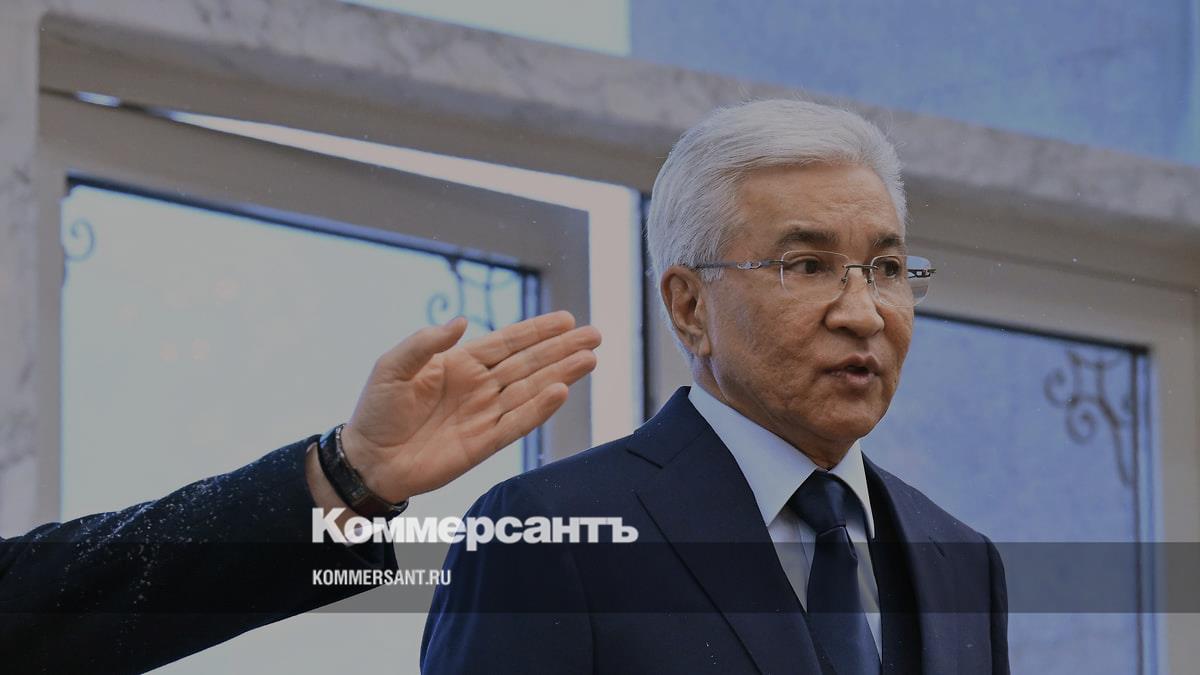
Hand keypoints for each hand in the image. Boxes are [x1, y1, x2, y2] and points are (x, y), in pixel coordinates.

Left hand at [333, 311, 599, 504]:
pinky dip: (540, 408)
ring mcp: (485, 414)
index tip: (566, 318)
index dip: (537, 330)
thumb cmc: (377, 410)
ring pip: (531, 390)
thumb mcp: (393, 366)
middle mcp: (480, 386)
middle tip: (594, 335)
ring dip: (561, 374)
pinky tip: (562, 391)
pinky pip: (518, 423)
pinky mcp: (485, 443)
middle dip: (562, 348)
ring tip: (589, 359)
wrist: (368, 460)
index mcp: (460, 363)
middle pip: (529, 363)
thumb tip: (460, 322)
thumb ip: (425, 343)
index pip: (507, 342)